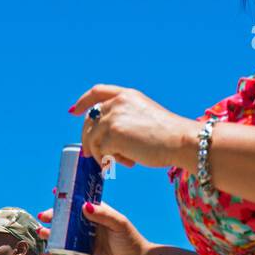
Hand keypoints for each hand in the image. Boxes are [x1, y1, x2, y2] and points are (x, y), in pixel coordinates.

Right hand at [37, 202, 151, 254]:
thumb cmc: (130, 240)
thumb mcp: (118, 223)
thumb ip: (102, 215)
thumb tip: (84, 206)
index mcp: (97, 213)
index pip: (79, 202)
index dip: (67, 198)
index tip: (54, 192)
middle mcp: (89, 225)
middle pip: (67, 219)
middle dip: (54, 217)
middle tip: (43, 217)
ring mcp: (85, 241)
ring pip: (64, 236)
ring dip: (51, 235)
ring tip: (41, 233)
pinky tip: (46, 254)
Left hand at [70, 85, 196, 168]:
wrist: (180, 140)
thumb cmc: (168, 135)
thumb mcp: (144, 117)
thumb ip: (125, 119)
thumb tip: (104, 139)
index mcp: (127, 95)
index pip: (97, 92)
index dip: (83, 102)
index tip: (74, 112)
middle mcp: (118, 102)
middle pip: (90, 120)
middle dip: (88, 139)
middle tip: (92, 154)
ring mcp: (114, 117)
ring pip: (92, 138)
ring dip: (102, 153)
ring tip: (120, 161)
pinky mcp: (113, 134)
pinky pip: (100, 150)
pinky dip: (109, 160)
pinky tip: (128, 162)